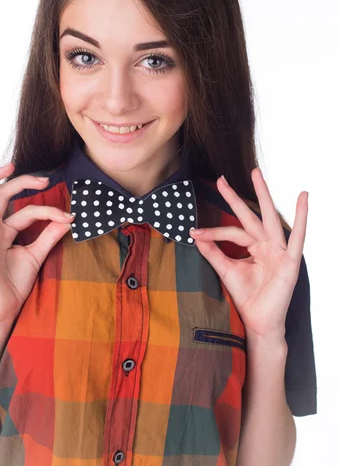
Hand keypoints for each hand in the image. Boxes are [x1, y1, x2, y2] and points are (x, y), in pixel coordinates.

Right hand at [0, 163, 74, 326]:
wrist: (3, 310)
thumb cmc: (14, 285)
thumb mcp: (36, 254)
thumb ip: (49, 235)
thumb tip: (68, 218)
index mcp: (3, 232)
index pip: (26, 212)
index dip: (48, 211)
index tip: (69, 217)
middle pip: (2, 196)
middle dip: (22, 182)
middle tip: (44, 179)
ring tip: (10, 165)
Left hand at [190, 168, 307, 341]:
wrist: (258, 323)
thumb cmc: (247, 298)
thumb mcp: (226, 270)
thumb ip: (213, 252)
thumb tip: (196, 235)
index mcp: (254, 247)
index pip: (233, 231)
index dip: (213, 231)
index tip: (193, 231)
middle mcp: (267, 245)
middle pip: (250, 215)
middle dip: (236, 196)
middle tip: (220, 178)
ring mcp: (279, 251)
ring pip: (269, 218)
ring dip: (263, 195)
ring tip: (256, 174)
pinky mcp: (290, 261)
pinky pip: (298, 237)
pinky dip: (302, 217)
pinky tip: (303, 198)